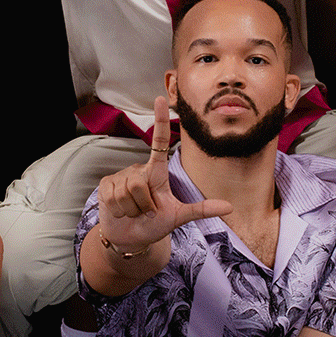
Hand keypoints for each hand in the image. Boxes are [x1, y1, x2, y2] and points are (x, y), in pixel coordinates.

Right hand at [96, 96, 231, 254]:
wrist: (129, 238)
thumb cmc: (154, 223)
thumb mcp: (178, 217)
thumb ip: (201, 210)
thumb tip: (230, 206)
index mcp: (156, 172)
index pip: (159, 142)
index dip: (160, 120)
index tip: (160, 98)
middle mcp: (138, 170)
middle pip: (140, 184)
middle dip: (144, 205)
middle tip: (145, 211)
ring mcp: (120, 176)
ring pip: (127, 192)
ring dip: (132, 209)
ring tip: (133, 211)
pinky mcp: (105, 185)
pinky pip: (114, 197)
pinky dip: (120, 210)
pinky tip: (120, 211)